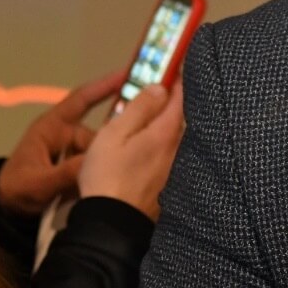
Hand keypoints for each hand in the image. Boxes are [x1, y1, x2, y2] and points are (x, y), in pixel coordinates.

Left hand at [0, 68, 126, 217]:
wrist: (8, 211)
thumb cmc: (17, 189)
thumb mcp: (38, 183)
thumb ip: (65, 174)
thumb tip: (96, 162)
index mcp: (52, 127)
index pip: (80, 101)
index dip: (103, 87)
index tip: (128, 75)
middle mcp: (67, 134)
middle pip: (99, 133)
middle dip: (112, 146)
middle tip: (132, 155)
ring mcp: (73, 151)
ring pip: (101, 152)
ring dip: (107, 164)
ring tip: (120, 176)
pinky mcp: (79, 167)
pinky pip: (97, 165)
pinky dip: (104, 173)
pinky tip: (116, 181)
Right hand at [77, 81, 184, 220]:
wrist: (111, 223)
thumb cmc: (107, 175)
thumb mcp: (115, 133)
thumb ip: (139, 107)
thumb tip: (161, 87)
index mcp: (166, 132)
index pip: (181, 96)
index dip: (178, 77)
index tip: (174, 64)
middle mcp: (178, 148)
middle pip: (180, 116)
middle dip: (171, 101)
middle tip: (156, 89)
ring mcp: (175, 167)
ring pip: (175, 136)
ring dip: (166, 123)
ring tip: (148, 117)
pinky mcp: (169, 183)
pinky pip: (170, 153)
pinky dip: (163, 143)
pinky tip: (147, 147)